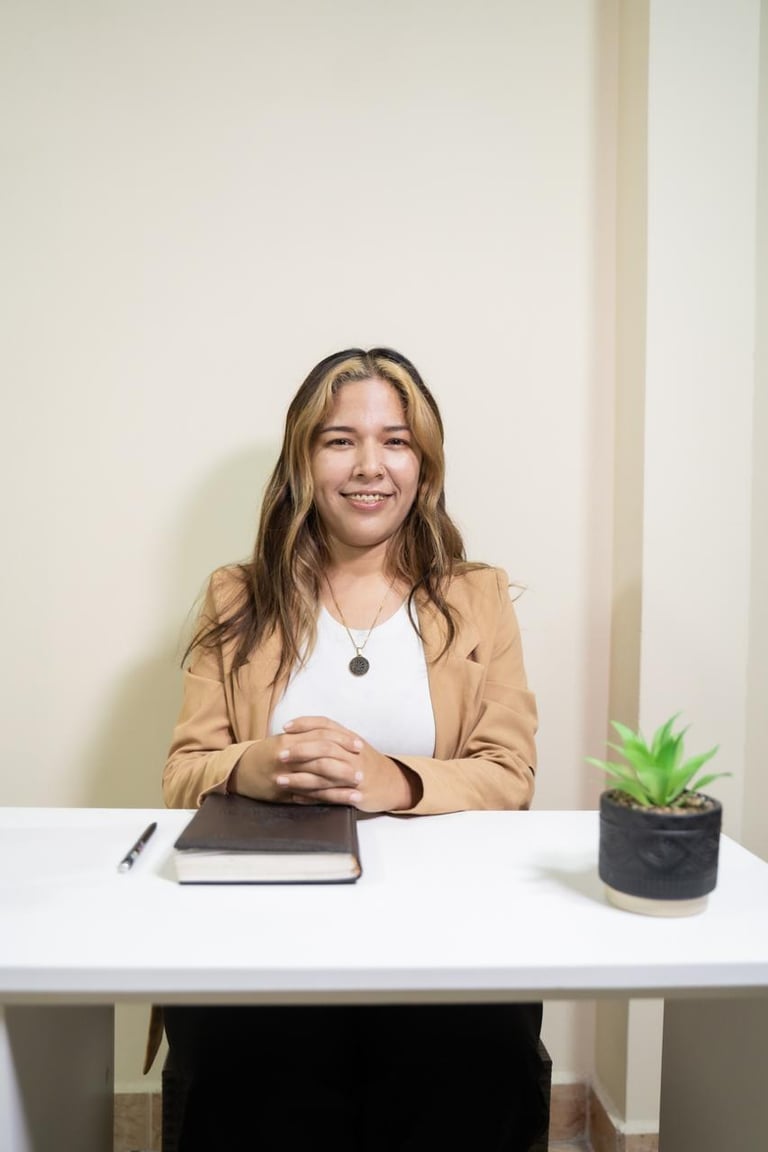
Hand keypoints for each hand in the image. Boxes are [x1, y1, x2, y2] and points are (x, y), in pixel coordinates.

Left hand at [273, 716, 416, 811]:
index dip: (304, 724)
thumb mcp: (353, 745)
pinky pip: (329, 795)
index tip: (285, 727)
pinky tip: (295, 798)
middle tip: (280, 755)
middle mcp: (353, 753)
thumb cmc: (366, 764)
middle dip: (300, 751)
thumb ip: (332, 738)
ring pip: (324, 773)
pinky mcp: (354, 793)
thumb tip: (302, 732)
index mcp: (350, 738)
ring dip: (299, 777)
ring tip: (280, 780)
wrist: (393, 783)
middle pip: (324, 747)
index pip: (325, 725)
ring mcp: (354, 773)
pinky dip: (310, 797)